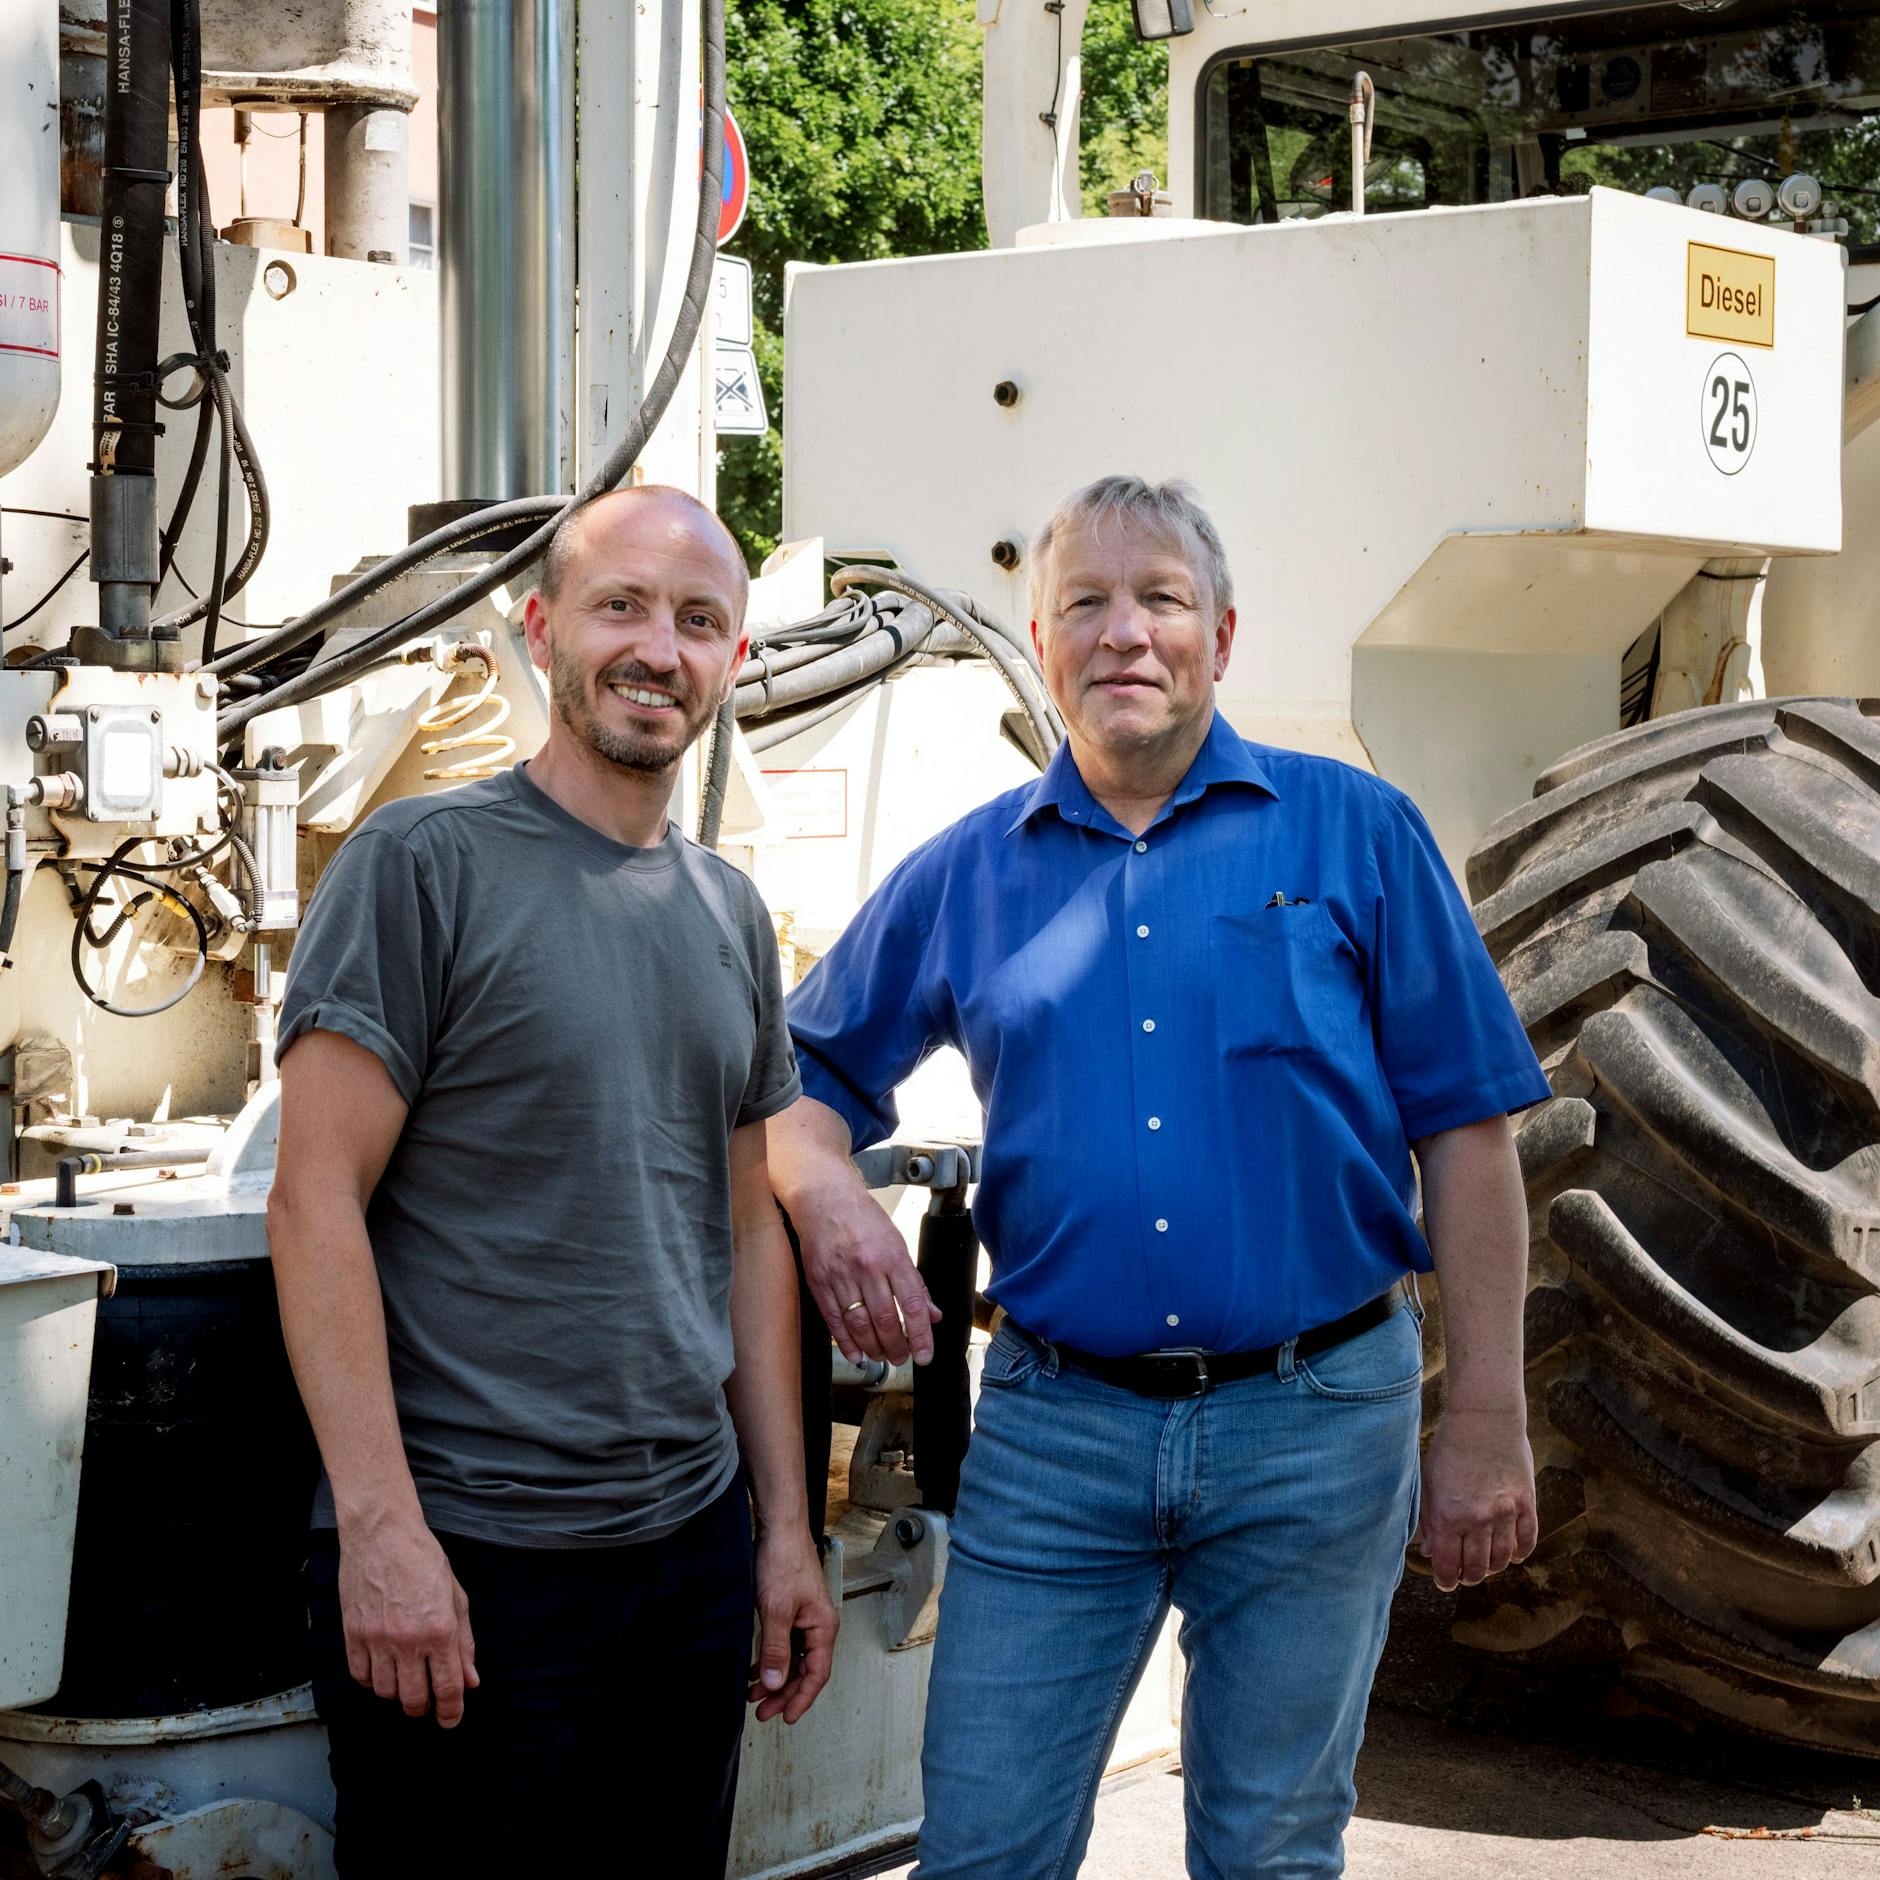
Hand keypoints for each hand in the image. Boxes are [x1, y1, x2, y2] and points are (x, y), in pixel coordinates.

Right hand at [337, 1511, 478, 1725]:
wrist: (383, 1534)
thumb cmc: (423, 1559)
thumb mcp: (456, 1596)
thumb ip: (464, 1642)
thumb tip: (470, 1680)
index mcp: (440, 1629)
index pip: (447, 1687)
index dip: (451, 1712)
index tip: (450, 1720)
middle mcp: (408, 1640)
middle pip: (414, 1699)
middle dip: (423, 1707)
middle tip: (426, 1701)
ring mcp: (377, 1639)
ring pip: (385, 1692)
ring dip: (397, 1692)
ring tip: (404, 1676)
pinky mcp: (353, 1635)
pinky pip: (360, 1676)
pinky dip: (371, 1679)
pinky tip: (381, 1666)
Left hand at [748, 1530, 838, 1724]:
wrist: (780, 1528)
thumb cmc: (784, 1561)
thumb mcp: (776, 1610)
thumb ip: (775, 1649)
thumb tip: (775, 1684)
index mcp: (823, 1627)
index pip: (817, 1674)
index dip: (802, 1699)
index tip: (786, 1717)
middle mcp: (819, 1625)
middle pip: (805, 1670)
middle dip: (784, 1693)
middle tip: (762, 1712)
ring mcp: (805, 1618)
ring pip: (793, 1659)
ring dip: (775, 1678)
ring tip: (753, 1695)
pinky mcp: (792, 1611)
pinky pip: (785, 1644)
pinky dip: (771, 1659)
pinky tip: (754, 1669)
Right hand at [800, 1192, 940, 1366]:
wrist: (825, 1199)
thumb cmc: (864, 1220)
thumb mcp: (898, 1244)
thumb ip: (914, 1282)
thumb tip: (931, 1314)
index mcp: (892, 1257)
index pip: (912, 1304)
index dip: (920, 1335)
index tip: (925, 1355)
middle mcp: (867, 1268)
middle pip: (885, 1320)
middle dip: (896, 1347)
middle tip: (902, 1358)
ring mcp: (840, 1276)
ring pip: (859, 1324)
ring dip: (873, 1348)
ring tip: (882, 1356)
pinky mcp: (819, 1282)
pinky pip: (834, 1320)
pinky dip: (846, 1342)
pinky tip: (857, 1353)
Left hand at [1417, 1406, 1538, 1591]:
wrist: (1484, 1419)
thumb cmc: (1450, 1449)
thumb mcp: (1429, 1483)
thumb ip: (1429, 1520)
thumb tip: (1431, 1552)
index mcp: (1447, 1515)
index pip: (1448, 1565)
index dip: (1447, 1580)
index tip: (1446, 1583)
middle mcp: (1477, 1519)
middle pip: (1477, 1568)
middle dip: (1469, 1577)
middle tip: (1466, 1576)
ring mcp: (1505, 1513)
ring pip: (1503, 1559)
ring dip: (1493, 1567)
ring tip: (1486, 1565)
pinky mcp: (1527, 1503)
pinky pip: (1527, 1541)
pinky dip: (1520, 1553)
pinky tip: (1513, 1555)